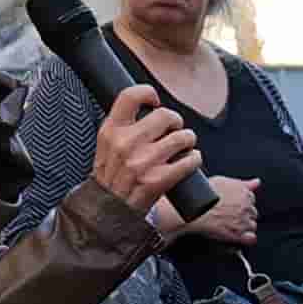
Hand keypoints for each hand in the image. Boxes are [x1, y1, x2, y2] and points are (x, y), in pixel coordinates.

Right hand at [85, 82, 202, 220]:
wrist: (110, 211)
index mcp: (110, 131)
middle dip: (176, 122)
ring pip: (182, 136)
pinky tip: (190, 160)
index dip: (148, 92)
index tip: (155, 101)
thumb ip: (122, 125)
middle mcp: (125, 144)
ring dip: (188, 140)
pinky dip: (195, 159)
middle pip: (165, 115)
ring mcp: (143, 162)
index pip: (130, 96)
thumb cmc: (113, 176)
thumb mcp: (107, 146)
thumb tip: (148, 104)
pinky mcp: (159, 180)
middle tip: (175, 130)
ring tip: (184, 145)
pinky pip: (190, 160)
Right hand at [188, 173, 261, 249]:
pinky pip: (251, 238)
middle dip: (243, 214)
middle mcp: (246, 206)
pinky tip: (239, 236)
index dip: (241, 203)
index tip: (233, 206)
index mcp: (244, 192)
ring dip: (244, 226)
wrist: (194, 209)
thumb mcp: (223, 181)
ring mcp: (243, 220)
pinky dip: (247, 239)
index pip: (251, 199)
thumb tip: (257, 182)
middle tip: (229, 215)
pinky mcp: (238, 234)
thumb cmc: (204, 195)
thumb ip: (243, 183)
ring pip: (252, 225)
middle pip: (252, 212)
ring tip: (229, 225)